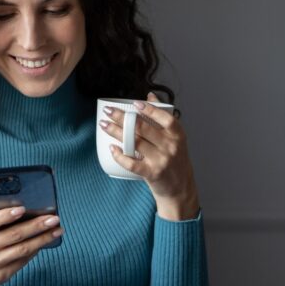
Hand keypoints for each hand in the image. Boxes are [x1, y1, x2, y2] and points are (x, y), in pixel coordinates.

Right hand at [0, 203, 63, 285]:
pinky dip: (36, 250)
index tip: (23, 209)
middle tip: (54, 218)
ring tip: (57, 230)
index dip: (6, 215)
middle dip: (36, 226)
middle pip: (13, 235)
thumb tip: (21, 205)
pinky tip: (45, 242)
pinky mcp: (0, 275)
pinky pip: (22, 261)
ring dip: (42, 239)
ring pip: (22, 249)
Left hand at [100, 93, 200, 219]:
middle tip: (109, 111)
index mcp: (177, 136)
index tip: (134, 103)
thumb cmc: (175, 161)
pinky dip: (120, 155)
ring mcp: (161, 161)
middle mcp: (171, 147)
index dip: (150, 110)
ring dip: (117, 132)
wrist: (180, 189)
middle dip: (123, 117)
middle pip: (143, 128)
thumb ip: (163, 118)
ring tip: (104, 125)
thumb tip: (150, 96)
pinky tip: (112, 148)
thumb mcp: (175, 139)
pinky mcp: (152, 174)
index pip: (165, 118)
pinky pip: (132, 163)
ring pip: (135, 142)